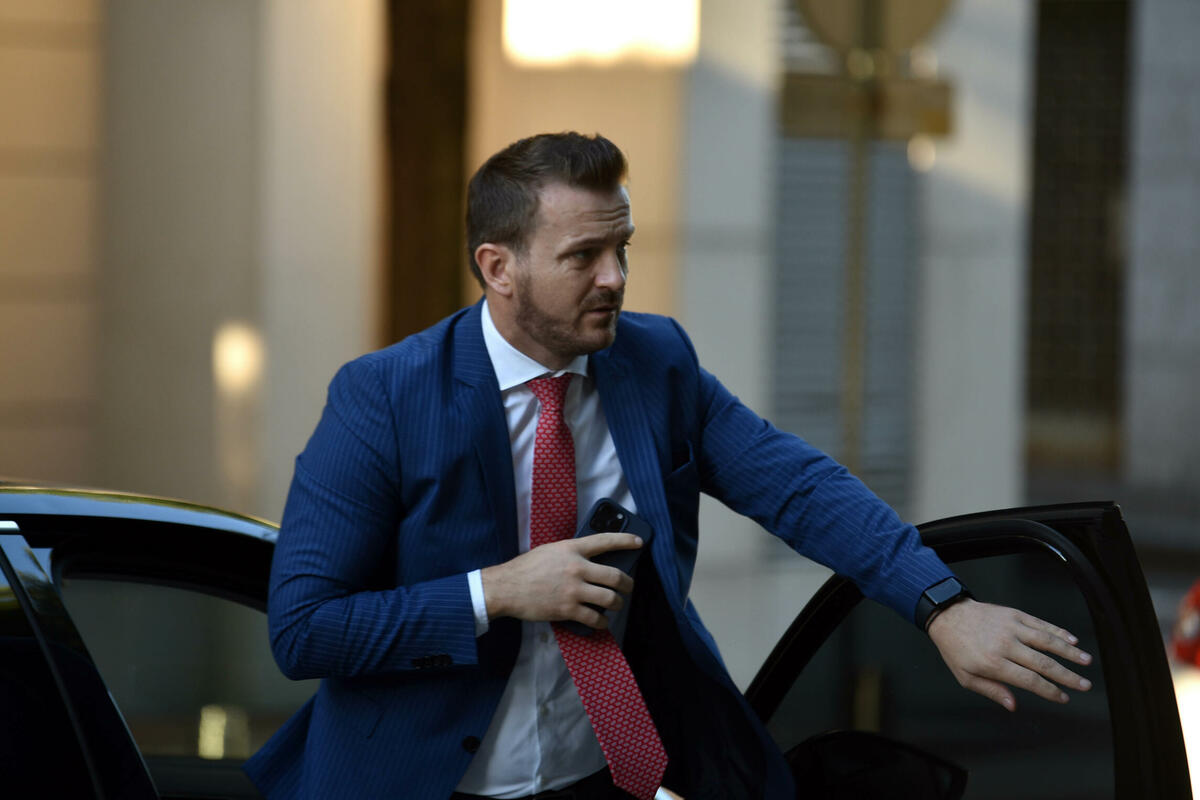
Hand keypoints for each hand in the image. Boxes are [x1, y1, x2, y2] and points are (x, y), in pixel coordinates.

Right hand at [480, 533, 641, 629]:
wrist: (506, 588)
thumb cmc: (526, 568)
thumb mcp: (550, 551)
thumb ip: (571, 553)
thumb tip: (591, 561)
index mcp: (572, 548)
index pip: (605, 540)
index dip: (626, 540)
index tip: (639, 542)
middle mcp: (576, 567)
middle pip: (615, 576)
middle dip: (628, 584)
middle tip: (629, 587)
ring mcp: (573, 590)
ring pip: (609, 599)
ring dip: (617, 604)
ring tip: (616, 605)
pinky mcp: (568, 609)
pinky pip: (594, 618)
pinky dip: (602, 622)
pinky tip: (601, 622)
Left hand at [927, 599, 1093, 710]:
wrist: (948, 615)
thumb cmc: (956, 648)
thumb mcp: (966, 676)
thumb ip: (991, 690)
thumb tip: (1013, 705)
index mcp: (994, 663)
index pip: (1030, 680)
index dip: (1050, 691)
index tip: (1063, 698)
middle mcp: (1005, 645)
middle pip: (1044, 663)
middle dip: (1067, 676)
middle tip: (1085, 685)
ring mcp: (1011, 627)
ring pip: (1047, 641)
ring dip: (1069, 652)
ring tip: (1086, 661)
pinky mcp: (1014, 614)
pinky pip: (1040, 624)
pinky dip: (1058, 631)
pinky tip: (1072, 639)